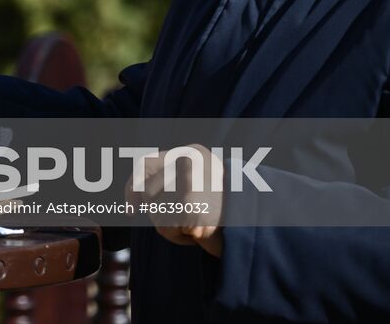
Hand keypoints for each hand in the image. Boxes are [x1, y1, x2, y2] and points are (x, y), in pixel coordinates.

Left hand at [127, 143, 223, 257]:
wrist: (257, 228)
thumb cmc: (218, 210)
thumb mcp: (192, 187)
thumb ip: (164, 186)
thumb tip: (132, 204)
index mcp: (191, 152)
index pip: (146, 164)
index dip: (132, 187)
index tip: (131, 210)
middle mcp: (189, 160)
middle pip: (148, 192)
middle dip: (160, 212)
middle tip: (186, 217)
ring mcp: (190, 181)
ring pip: (155, 212)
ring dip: (170, 226)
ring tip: (194, 224)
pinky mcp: (191, 206)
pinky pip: (167, 227)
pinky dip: (178, 237)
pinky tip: (198, 233)